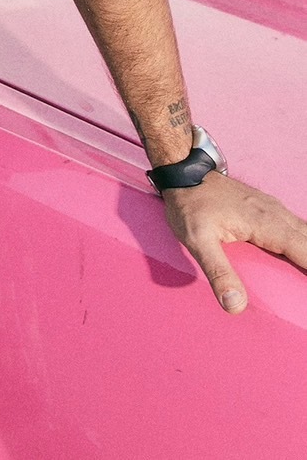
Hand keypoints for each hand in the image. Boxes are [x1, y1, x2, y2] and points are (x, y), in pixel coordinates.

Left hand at [162, 173, 306, 312]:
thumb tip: (236, 306)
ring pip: (305, 231)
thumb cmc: (190, 205)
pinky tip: (302, 252)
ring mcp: (273, 207)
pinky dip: (304, 242)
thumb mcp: (197, 241)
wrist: (183, 172)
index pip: (305, 251)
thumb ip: (218, 272)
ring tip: (306, 275)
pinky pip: (297, 226)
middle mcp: (275, 213)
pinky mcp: (267, 207)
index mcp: (266, 224)